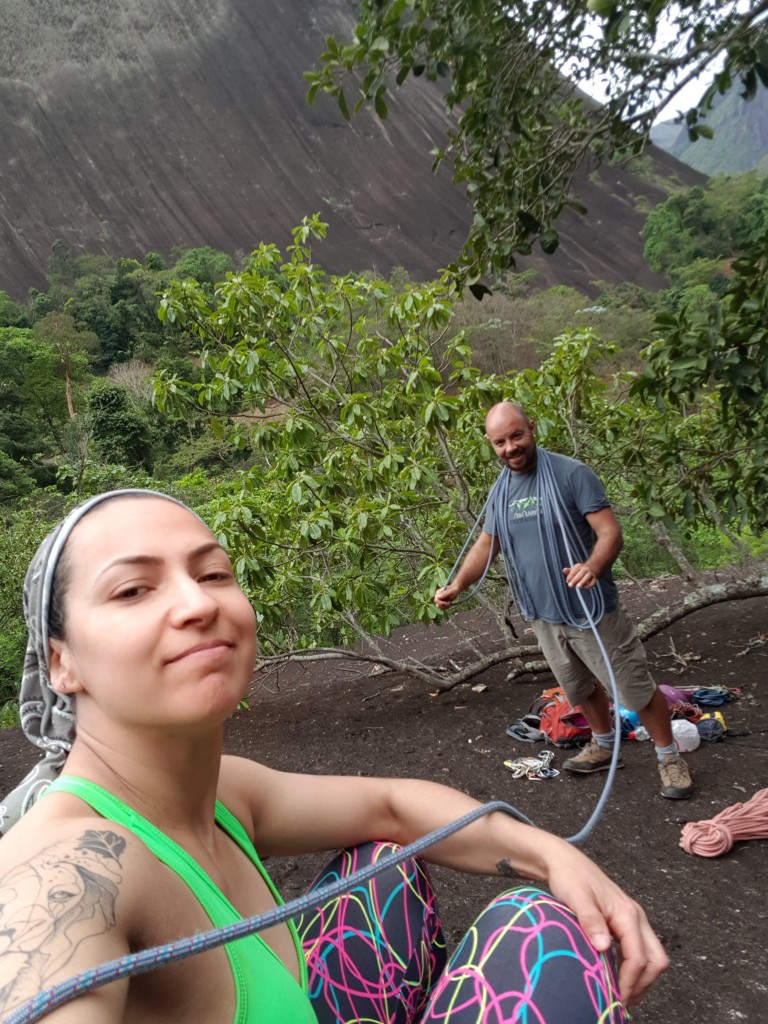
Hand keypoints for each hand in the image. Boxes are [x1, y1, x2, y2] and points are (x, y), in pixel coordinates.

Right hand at [434, 583, 460, 608]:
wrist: (456, 589)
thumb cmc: (453, 589)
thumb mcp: (450, 591)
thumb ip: (444, 594)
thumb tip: (438, 597)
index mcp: (438, 593)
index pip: (436, 600)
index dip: (441, 603)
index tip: (448, 602)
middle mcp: (438, 597)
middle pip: (437, 605)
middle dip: (444, 605)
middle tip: (449, 603)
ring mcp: (440, 600)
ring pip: (440, 607)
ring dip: (445, 606)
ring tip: (450, 603)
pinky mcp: (442, 602)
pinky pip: (442, 607)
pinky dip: (446, 607)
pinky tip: (450, 603)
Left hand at [545, 846, 668, 1006]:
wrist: (564, 861)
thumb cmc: (569, 878)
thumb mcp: (576, 898)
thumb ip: (590, 921)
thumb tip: (603, 947)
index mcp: (628, 914)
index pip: (639, 957)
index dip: (630, 982)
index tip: (615, 999)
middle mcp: (637, 918)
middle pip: (656, 960)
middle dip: (643, 984)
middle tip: (622, 1002)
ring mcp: (633, 920)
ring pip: (652, 957)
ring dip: (640, 978)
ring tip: (620, 995)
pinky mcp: (626, 923)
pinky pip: (640, 951)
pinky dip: (634, 969)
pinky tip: (617, 977)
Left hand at [564, 562, 597, 588]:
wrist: (591, 570)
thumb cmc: (578, 572)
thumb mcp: (573, 570)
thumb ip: (568, 571)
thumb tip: (564, 570)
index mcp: (579, 566)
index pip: (574, 570)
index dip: (570, 576)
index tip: (567, 581)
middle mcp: (586, 569)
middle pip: (581, 573)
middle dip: (575, 579)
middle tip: (570, 585)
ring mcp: (591, 574)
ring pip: (587, 577)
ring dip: (583, 581)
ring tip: (578, 587)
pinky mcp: (595, 579)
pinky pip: (593, 582)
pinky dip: (590, 584)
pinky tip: (585, 587)